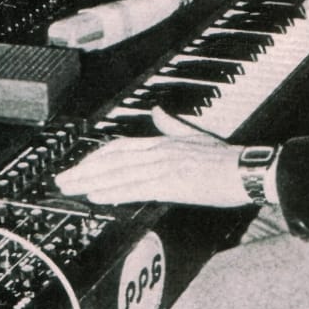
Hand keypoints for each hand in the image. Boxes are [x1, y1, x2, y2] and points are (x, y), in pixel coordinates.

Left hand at [53, 107, 246, 206]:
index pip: (120, 147)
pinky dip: (114, 192)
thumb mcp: (195, 135)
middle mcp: (159, 151)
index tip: (79, 167)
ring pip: (119, 173)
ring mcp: (164, 167)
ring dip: (91, 182)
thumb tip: (157, 111)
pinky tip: (98, 197)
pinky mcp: (172, 183)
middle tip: (61, 181)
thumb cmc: (226, 158)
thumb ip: (172, 124)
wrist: (246, 169)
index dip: (96, 157)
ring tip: (71, 189)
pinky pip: (135, 188)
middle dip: (84, 170)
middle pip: (112, 159)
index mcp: (163, 141)